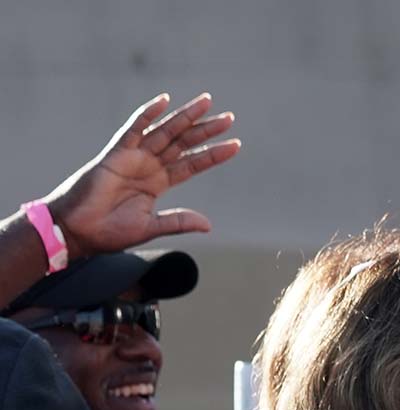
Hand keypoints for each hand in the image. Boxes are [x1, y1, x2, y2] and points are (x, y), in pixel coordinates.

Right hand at [39, 92, 239, 256]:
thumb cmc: (108, 232)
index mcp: (158, 182)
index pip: (192, 164)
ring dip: (186, 117)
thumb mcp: (150, 227)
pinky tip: (164, 101)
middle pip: (183, 142)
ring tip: (207, 103)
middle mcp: (149, 166)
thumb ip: (178, 221)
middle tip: (229, 119)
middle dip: (206, 130)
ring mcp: (133, 157)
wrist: (78, 232)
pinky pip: (133, 129)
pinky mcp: (115, 154)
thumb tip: (208, 225)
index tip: (236, 145)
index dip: (213, 154)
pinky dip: (147, 114)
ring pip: (165, 131)